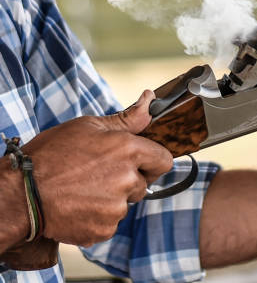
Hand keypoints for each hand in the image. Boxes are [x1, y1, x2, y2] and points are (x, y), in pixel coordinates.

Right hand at [22, 90, 172, 245]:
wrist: (21, 193)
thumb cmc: (51, 155)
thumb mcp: (88, 126)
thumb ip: (127, 118)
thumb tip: (149, 99)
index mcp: (129, 151)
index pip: (164, 160)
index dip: (152, 160)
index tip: (139, 162)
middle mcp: (128, 179)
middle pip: (143, 183)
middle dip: (127, 180)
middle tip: (98, 174)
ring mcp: (117, 207)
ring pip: (125, 203)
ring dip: (111, 199)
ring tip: (82, 189)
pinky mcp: (105, 229)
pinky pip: (110, 222)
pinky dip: (97, 216)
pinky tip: (77, 205)